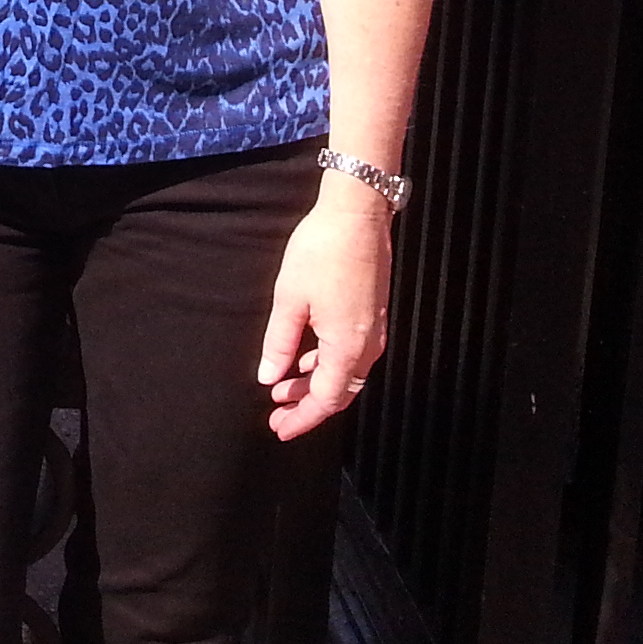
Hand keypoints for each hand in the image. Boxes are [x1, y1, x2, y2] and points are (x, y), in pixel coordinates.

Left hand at [258, 182, 393, 438]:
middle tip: (278, 416)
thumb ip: (279, 342)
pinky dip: (327, 364)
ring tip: (282, 387)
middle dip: (308, 406)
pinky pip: (351, 354)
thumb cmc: (321, 253)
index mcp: (347, 347)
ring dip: (315, 384)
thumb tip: (268, 377)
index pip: (326, 400)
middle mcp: (368, 345)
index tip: (279, 429)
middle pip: (339, 392)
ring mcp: (373, 330)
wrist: (358, 215)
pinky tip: (306, 358)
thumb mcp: (289, 299)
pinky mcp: (372, 314)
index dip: (303, 418)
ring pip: (346, 374)